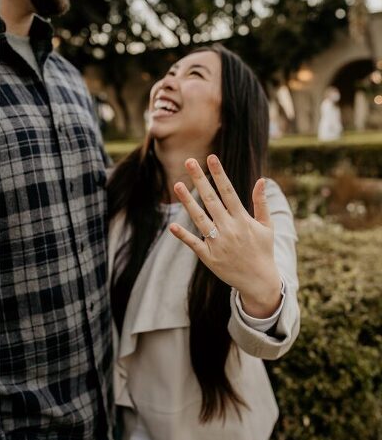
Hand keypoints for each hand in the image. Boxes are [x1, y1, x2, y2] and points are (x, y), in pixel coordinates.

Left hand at [169, 155, 281, 317]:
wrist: (259, 281)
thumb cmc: (262, 250)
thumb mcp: (267, 226)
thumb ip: (261, 203)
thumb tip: (261, 180)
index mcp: (243, 219)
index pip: (228, 191)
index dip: (219, 174)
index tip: (211, 158)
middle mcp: (229, 229)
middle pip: (211, 200)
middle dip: (200, 180)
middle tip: (189, 161)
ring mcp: (218, 243)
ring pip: (199, 219)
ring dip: (188, 201)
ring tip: (177, 184)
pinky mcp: (209, 257)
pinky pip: (194, 243)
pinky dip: (183, 235)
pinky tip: (172, 225)